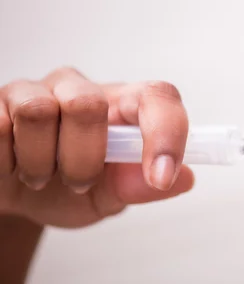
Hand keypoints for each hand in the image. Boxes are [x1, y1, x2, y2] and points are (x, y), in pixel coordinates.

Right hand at [0, 67, 193, 227]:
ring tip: (42, 176)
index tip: (160, 175)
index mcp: (123, 106)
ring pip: (38, 111)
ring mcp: (36, 90)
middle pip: (87, 104)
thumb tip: (181, 178)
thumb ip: (139, 186)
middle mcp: (82, 89)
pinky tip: (13, 166)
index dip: (165, 133)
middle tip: (78, 182)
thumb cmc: (70, 188)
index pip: (157, 97)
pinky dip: (7, 161)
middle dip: (82, 160)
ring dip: (40, 162)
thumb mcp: (109, 196)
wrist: (17, 198)